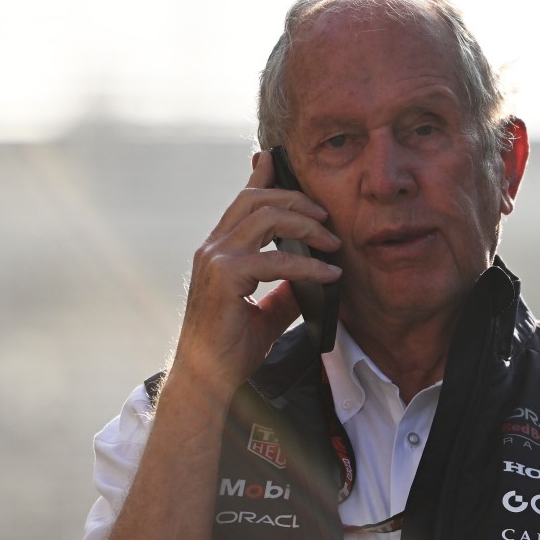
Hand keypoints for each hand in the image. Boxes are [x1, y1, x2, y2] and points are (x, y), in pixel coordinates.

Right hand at [170, 150, 340, 394]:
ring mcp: (216, 260)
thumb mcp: (265, 312)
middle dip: (297, 200)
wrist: (207, 379)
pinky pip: (276, 260)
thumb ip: (283, 289)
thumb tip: (311, 277)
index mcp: (218, 250)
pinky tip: (329, 275)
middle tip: (327, 217)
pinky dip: (309, 266)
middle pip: (256, 199)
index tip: (277, 159)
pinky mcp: (226, 278)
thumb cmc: (231, 348)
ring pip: (266, 218)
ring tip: (332, 241)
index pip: (241, 201)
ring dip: (306, 224)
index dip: (260, 175)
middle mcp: (213, 248)